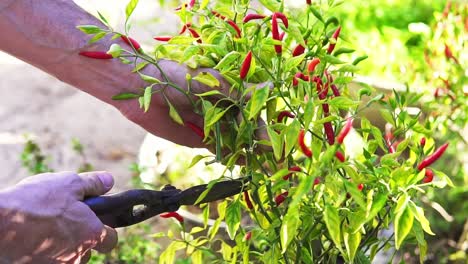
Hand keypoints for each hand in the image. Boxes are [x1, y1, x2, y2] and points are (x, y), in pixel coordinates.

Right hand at [0, 171, 117, 263]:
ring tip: (44, 229)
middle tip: (63, 222)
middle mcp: (78, 256)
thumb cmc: (35, 203)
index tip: (97, 224)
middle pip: (86, 250)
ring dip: (60, 247)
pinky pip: (48, 262)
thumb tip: (108, 180)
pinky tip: (31, 240)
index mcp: (91, 234)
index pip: (110, 240)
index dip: (106, 231)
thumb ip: (92, 184)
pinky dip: (42, 253)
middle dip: (79, 238)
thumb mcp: (68, 184)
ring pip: (67, 258)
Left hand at [115, 60, 269, 149]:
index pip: (253, 110)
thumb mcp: (206, 81)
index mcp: (228, 90)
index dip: (264, 125)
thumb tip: (267, 89)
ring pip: (237, 140)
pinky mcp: (199, 139)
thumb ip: (235, 92)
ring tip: (266, 165)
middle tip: (276, 159)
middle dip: (261, 142)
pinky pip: (220, 150)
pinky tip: (246, 164)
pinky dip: (233, 157)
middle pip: (248, 128)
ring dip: (250, 152)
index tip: (275, 140)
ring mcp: (212, 124)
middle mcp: (223, 108)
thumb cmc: (173, 76)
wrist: (138, 89)